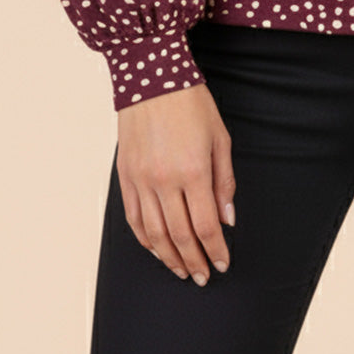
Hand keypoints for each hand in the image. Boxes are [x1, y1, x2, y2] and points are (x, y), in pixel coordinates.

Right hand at [116, 83, 236, 285]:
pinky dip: (145, 239)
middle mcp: (164, 180)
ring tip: (182, 270)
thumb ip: (224, 181)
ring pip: (154, 234)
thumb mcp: (220, 138)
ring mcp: (141, 180)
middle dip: (194, 261)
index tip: (223, 264)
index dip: (216, 249)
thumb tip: (228, 219)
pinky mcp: (125, 176)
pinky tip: (156, 249)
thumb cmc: (192, 104)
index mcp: (192, 170)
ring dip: (169, 257)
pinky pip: (134, 218)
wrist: (151, 76)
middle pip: (180, 235)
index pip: (206, 225)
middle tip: (204, 277)